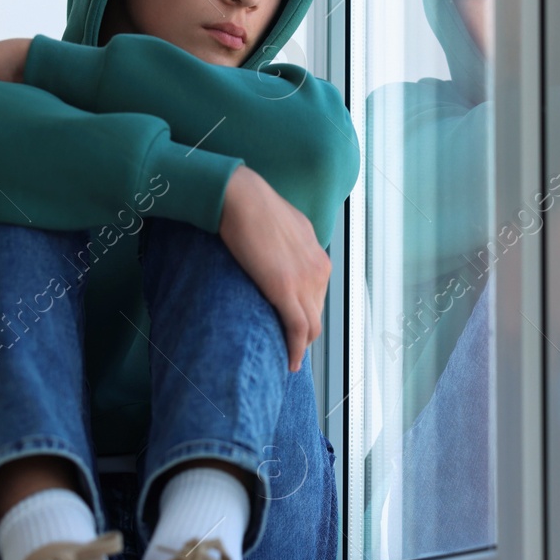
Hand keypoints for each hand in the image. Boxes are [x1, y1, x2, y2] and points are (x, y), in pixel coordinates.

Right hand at [217, 166, 330, 372]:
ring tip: (290, 359)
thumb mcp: (286, 225)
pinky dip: (296, 348)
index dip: (308, 314)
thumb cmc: (254, 205)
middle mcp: (319, 270)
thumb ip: (291, 245)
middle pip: (317, 312)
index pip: (319, 295)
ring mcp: (305, 281)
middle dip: (306, 332)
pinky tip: (290, 362)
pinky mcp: (285, 291)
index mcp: (318, 255)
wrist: (241, 197)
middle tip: (291, 347)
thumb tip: (283, 254)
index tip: (297, 326)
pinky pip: (297, 328)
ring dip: (302, 345)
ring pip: (311, 325)